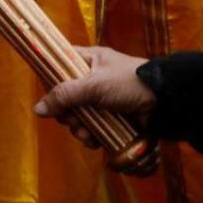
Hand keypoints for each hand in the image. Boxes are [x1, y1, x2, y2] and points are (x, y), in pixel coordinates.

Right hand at [33, 45, 156, 149]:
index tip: (49, 96)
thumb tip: (37, 109)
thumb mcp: (94, 85)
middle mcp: (94, 79)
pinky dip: (91, 136)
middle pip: (67, 96)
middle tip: (71, 120)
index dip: (52, 80)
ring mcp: (103, 101)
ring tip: (86, 134)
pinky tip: (95, 141)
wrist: (165, 101)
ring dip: (79, 128)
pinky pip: (93, 128)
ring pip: (79, 116)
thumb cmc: (128, 83)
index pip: (61, 64)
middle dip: (67, 113)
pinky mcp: (112, 119)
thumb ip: (65, 95)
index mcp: (90, 61)